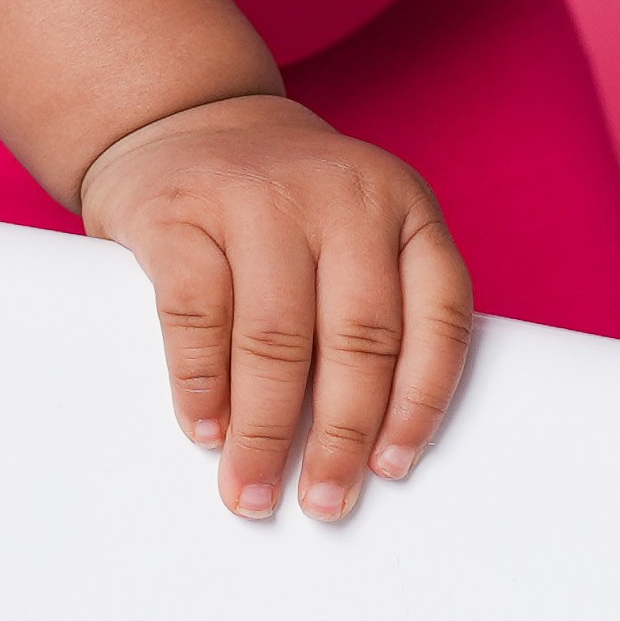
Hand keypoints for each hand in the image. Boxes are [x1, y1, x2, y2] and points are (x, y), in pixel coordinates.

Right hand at [80, 95, 472, 523]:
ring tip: (253, 490)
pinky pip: (197, 314)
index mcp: (402, 203)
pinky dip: (201, 386)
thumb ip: (373, 304)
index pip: (439, 314)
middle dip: (340, 438)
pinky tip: (206, 430)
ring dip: (264, 430)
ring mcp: (258, 196)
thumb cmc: (283, 207)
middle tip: (323, 502)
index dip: (421, 403)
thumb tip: (369, 449)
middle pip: (359, 338)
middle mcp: (342, 193)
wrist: (186, 118)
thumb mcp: (355, 226)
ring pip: (277, 337)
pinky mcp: (181, 211)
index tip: (392, 469)